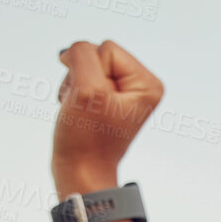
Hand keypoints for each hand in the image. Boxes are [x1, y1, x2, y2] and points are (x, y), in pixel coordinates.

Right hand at [51, 39, 162, 195]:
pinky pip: (81, 77)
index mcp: (148, 83)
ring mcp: (124, 92)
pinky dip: (72, 92)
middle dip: (81, 77)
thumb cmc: (86, 138)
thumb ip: (82, 54)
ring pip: (85, 65)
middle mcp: (141, 85)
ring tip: (80, 112)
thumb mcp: (86, 89)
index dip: (91, 73)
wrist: (80, 172)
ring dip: (74, 85)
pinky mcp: (107, 98)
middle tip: (85, 108)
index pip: (106, 50)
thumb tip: (74, 50)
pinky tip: (77, 111)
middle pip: (96, 54)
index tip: (94, 103)